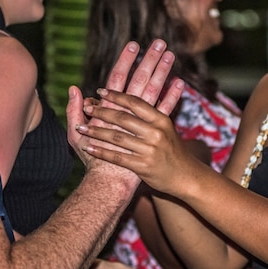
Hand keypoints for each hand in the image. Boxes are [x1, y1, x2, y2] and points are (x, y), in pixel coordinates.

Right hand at [67, 40, 182, 165]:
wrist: (110, 180)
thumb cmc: (92, 158)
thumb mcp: (77, 135)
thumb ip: (74, 111)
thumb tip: (74, 89)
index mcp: (108, 108)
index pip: (118, 79)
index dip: (125, 61)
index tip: (133, 45)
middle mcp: (127, 111)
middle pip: (139, 80)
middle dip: (149, 60)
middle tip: (159, 43)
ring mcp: (142, 122)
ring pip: (153, 91)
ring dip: (162, 72)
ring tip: (171, 55)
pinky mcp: (154, 133)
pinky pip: (165, 111)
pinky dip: (172, 96)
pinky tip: (180, 82)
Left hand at [80, 89, 197, 195]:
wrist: (186, 176)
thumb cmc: (172, 150)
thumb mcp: (166, 127)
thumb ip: (148, 113)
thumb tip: (129, 96)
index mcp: (161, 119)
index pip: (134, 103)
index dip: (116, 96)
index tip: (100, 91)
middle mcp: (156, 133)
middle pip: (123, 118)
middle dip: (101, 112)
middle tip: (87, 108)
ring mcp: (149, 150)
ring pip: (117, 138)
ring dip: (96, 132)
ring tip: (81, 128)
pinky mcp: (143, 167)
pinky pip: (117, 157)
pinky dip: (101, 151)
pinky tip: (88, 147)